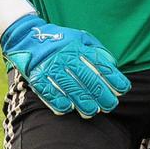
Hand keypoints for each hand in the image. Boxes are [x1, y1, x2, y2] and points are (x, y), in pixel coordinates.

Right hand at [0, 14, 130, 117]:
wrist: (27, 36)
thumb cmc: (60, 40)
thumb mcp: (80, 38)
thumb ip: (96, 51)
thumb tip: (112, 66)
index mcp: (77, 47)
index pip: (99, 64)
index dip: (112, 78)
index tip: (122, 90)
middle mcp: (65, 57)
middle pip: (86, 78)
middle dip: (101, 94)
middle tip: (110, 106)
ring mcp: (50, 67)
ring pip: (70, 88)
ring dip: (82, 102)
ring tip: (92, 112)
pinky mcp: (37, 76)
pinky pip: (49, 91)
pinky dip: (59, 101)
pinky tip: (68, 109)